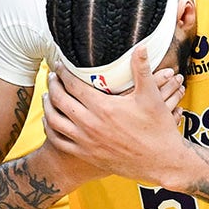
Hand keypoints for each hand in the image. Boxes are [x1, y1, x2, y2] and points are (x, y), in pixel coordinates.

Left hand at [43, 46, 187, 185]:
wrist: (161, 162)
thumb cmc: (157, 129)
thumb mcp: (151, 96)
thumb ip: (142, 69)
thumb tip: (141, 46)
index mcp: (103, 107)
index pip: (72, 85)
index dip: (62, 72)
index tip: (60, 65)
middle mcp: (90, 125)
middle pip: (58, 100)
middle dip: (52, 85)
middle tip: (52, 76)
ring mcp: (86, 142)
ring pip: (54, 121)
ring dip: (47, 106)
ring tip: (48, 96)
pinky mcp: (86, 154)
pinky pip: (59, 141)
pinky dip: (51, 129)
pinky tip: (51, 121)